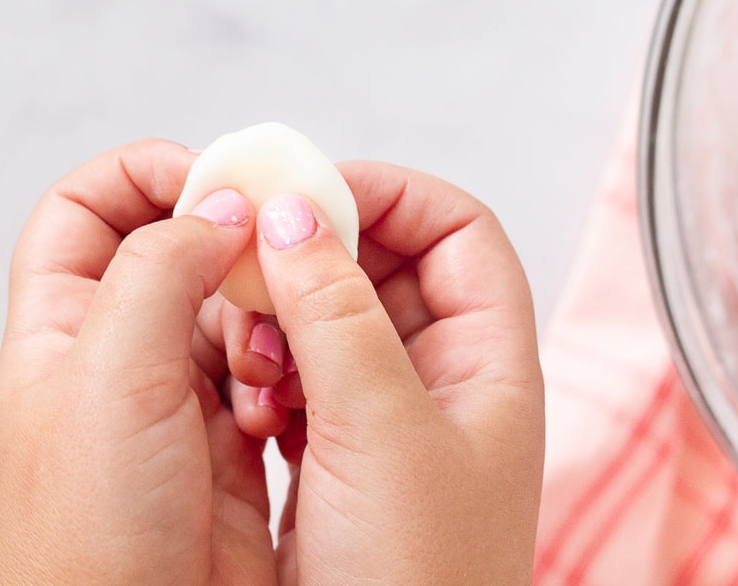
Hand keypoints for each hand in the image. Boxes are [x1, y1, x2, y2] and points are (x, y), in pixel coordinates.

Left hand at [0, 140, 278, 585]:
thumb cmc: (91, 535)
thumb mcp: (111, 375)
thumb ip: (160, 268)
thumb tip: (219, 205)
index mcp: (60, 326)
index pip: (85, 207)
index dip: (144, 176)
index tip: (214, 180)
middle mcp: (111, 354)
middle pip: (171, 250)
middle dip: (226, 243)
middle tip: (276, 248)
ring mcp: (171, 399)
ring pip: (228, 310)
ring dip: (260, 315)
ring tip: (267, 354)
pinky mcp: (227, 442)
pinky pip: (265, 372)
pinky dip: (283, 370)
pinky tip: (281, 401)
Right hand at [252, 163, 544, 584]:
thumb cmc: (419, 583)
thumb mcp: (383, 433)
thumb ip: (337, 316)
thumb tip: (295, 215)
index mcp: (486, 362)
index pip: (457, 229)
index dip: (390, 194)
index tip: (310, 191)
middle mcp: (442, 381)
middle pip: (383, 266)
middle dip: (315, 259)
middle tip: (254, 266)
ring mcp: (387, 418)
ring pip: (330, 321)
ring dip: (282, 321)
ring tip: (256, 358)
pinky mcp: (337, 453)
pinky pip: (298, 377)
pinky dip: (267, 375)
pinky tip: (251, 406)